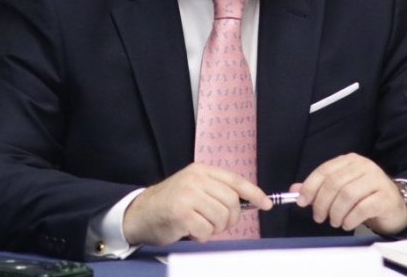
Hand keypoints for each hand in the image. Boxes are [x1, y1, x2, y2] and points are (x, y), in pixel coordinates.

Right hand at [122, 163, 270, 244]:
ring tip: (200, 225)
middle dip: (231, 218)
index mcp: (201, 170)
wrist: (140, 213)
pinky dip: (202, 236)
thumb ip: (216, 190)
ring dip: (215, 228)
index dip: (254, 193)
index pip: (235, 180)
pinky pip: (206, 230)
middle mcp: (195, 179)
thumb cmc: (170, 203)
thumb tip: (249, 201)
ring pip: (221, 217)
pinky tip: (190, 230)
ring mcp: (188, 195)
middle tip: (219, 224)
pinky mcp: (182, 213)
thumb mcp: (194, 187)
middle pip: (232, 201)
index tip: (266, 204)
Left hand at [290, 153, 406, 233]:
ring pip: (347, 195)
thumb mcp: (341, 189)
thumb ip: (319, 188)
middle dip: (322, 203)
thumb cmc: (364, 196)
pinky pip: (362, 208)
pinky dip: (350, 219)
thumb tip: (295, 190)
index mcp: (350, 160)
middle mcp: (364, 166)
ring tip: (335, 221)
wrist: (394, 206)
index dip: (310, 186)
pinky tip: (347, 224)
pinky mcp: (385, 197)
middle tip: (319, 217)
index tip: (302, 201)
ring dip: (336, 212)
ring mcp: (377, 180)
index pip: (325, 170)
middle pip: (334, 183)